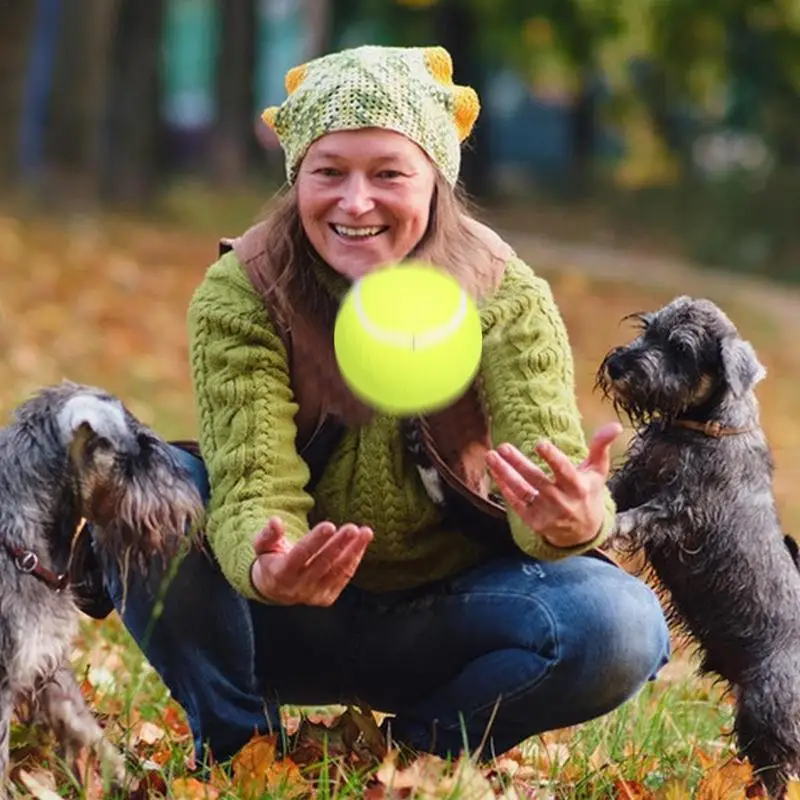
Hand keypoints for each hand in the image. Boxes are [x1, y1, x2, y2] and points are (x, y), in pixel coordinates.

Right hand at [250, 517, 373, 605]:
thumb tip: (275, 521)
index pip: (300, 555)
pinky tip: (361, 544)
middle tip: (352, 528)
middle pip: (323, 563)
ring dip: (353, 551)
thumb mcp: (262, 547)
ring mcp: (314, 595)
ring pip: (337, 571)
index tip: (329, 526)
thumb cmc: (270, 561)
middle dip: (339, 544)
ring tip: (365, 532)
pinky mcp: (326, 598)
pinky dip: (354, 560)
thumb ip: (268, 534)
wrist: (275, 590)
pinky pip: (343, 577)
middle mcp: (298, 587)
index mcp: (281, 574)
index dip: (315, 541)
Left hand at [486, 422, 622, 547]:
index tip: (539, 443)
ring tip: (491, 456)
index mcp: (578, 487)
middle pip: (537, 480)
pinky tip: (495, 472)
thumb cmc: (588, 492)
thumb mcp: (597, 471)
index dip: (552, 458)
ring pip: (522, 491)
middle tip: (503, 447)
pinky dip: (505, 488)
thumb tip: (615, 424)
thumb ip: (601, 447)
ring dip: (504, 474)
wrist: (583, 532)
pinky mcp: (534, 522)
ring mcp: (547, 513)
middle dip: (518, 463)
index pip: (564, 471)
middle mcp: (562, 501)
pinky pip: (516, 503)